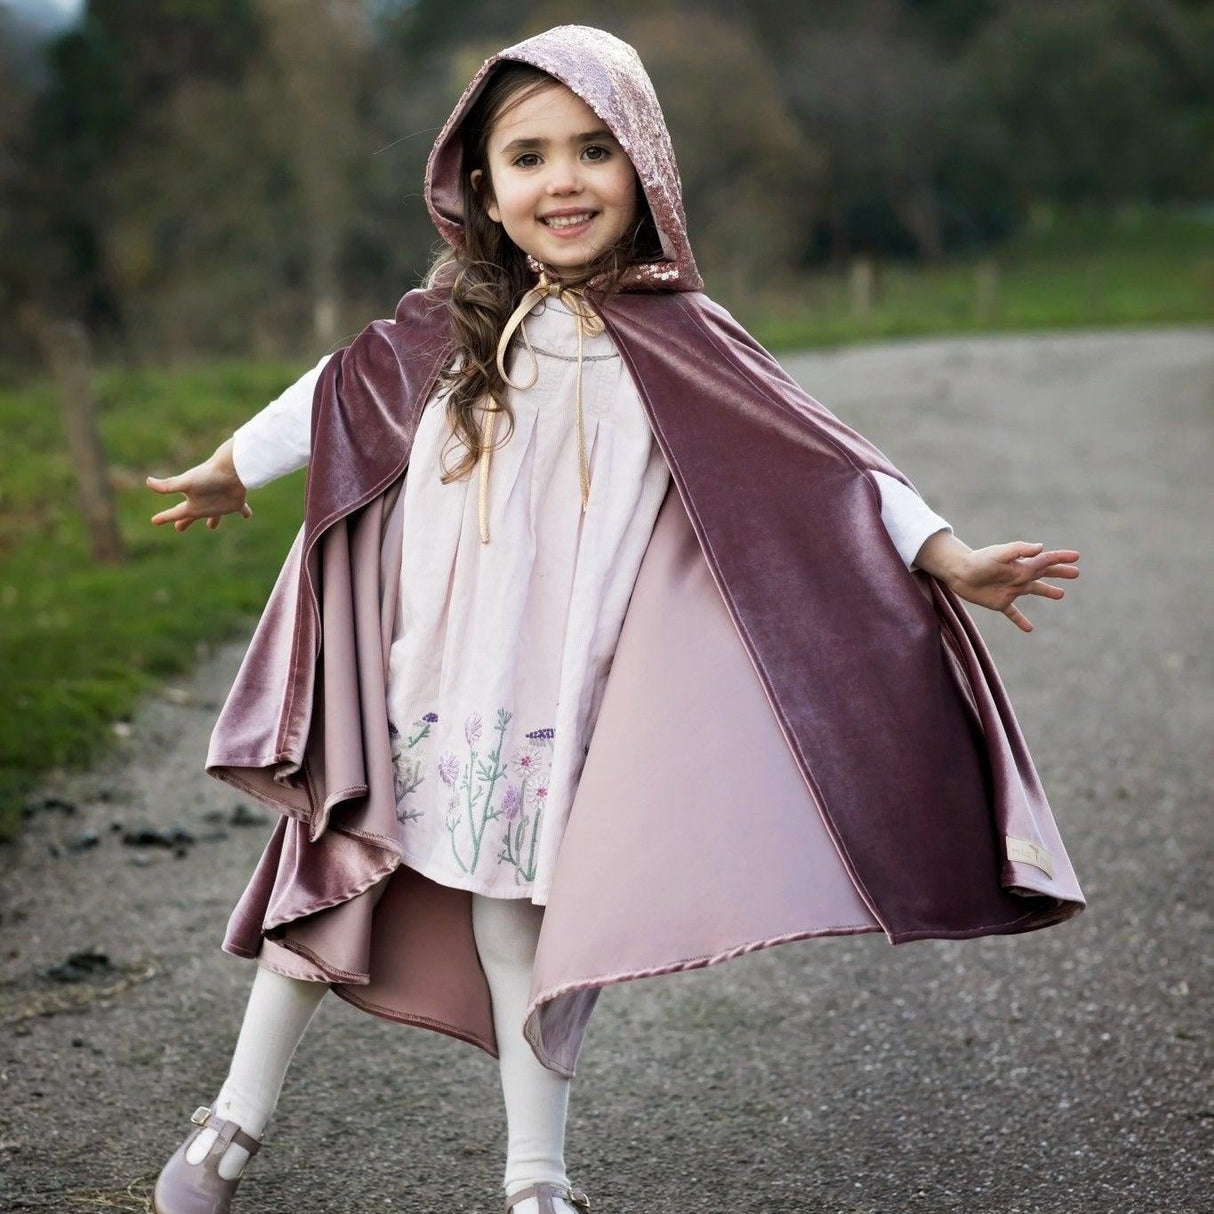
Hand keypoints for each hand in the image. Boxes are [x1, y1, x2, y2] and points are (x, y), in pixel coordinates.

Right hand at [146, 437, 252, 531]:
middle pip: (193, 515)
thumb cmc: (208, 475)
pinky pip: (242, 510)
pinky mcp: (236, 504)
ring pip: (216, 515)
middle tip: (179, 528)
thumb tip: (147, 481)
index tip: (154, 521)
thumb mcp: (186, 483)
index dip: (164, 517)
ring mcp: (220, 505)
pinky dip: (245, 512)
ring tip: (211, 527)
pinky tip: (248, 516)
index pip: (175, 513)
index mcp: (192, 503)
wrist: (231, 468)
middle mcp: (205, 504)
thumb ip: (168, 486)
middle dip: (185, 521)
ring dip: (214, 520)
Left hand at [943, 540, 1079, 632]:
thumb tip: (1041, 548)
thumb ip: (1019, 550)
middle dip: (1059, 573)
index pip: (1045, 560)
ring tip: (1061, 595)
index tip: (1076, 557)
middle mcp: (1018, 576)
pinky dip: (1021, 620)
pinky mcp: (1000, 602)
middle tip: (1076, 573)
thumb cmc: (978, 561)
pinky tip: (1029, 629)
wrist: (958, 573)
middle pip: (1044, 574)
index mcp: (1021, 564)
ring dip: (1047, 591)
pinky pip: (1013, 613)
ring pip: (1033, 590)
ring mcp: (1011, 590)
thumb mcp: (999, 553)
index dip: (1061, 558)